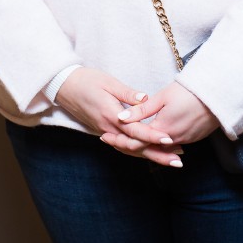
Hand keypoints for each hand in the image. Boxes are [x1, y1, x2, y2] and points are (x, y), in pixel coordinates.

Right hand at [54, 68, 182, 166]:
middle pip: (136, 147)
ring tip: (170, 161)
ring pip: (130, 150)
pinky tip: (150, 155)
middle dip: (157, 155)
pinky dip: (137, 153)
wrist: (64, 86)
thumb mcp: (109, 82)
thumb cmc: (87, 80)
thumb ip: (127, 93)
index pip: (136, 130)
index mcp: (111, 115)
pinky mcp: (104, 131)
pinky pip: (123, 146)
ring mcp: (105, 132)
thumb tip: (145, 98)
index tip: (170, 140)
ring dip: (150, 157)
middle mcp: (108, 128)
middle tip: (178, 161)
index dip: (153, 136)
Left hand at [106, 82, 217, 152]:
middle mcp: (173, 139)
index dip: (119, 140)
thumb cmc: (189, 91)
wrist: (217, 94)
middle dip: (127, 146)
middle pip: (145, 149)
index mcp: (162, 128)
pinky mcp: (193, 138)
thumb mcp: (162, 97)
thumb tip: (121, 117)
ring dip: (143, 147)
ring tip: (125, 142)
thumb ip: (141, 110)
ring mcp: (185, 140)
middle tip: (110, 141)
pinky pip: (171, 146)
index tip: (105, 136)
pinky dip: (158, 145)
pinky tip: (151, 140)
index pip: (136, 141)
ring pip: (158, 149)